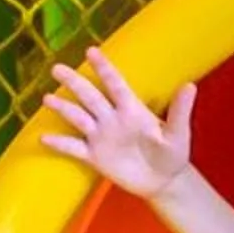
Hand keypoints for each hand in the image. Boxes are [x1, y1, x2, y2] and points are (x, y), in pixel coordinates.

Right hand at [40, 48, 197, 199]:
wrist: (164, 180)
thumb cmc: (173, 153)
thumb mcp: (179, 133)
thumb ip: (180, 111)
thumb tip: (190, 85)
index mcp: (132, 110)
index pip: (116, 85)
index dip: (104, 68)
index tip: (91, 51)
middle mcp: (113, 119)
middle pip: (91, 97)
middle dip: (75, 83)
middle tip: (57, 68)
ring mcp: (102, 136)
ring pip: (79, 118)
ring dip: (64, 108)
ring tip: (47, 98)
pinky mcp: (95, 156)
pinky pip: (74, 148)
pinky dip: (60, 144)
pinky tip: (42, 138)